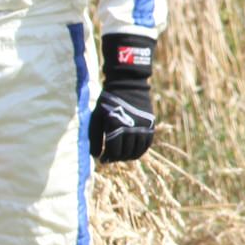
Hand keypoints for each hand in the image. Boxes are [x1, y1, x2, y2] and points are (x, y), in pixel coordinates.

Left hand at [90, 35, 155, 162]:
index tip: (103, 160)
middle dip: (117, 158)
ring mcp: (142, 127)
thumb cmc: (107, 102)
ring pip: (138, 151)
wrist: (127, 85)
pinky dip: (140, 150)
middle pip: (126, 153)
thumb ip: (94, 136)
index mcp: (116, 126)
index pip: (114, 151)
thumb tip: (96, 156)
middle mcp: (131, 128)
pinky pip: (147, 144)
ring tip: (121, 156)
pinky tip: (132, 151)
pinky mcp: (150, 125)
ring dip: (129, 156)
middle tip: (110, 158)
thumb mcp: (96, 117)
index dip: (108, 158)